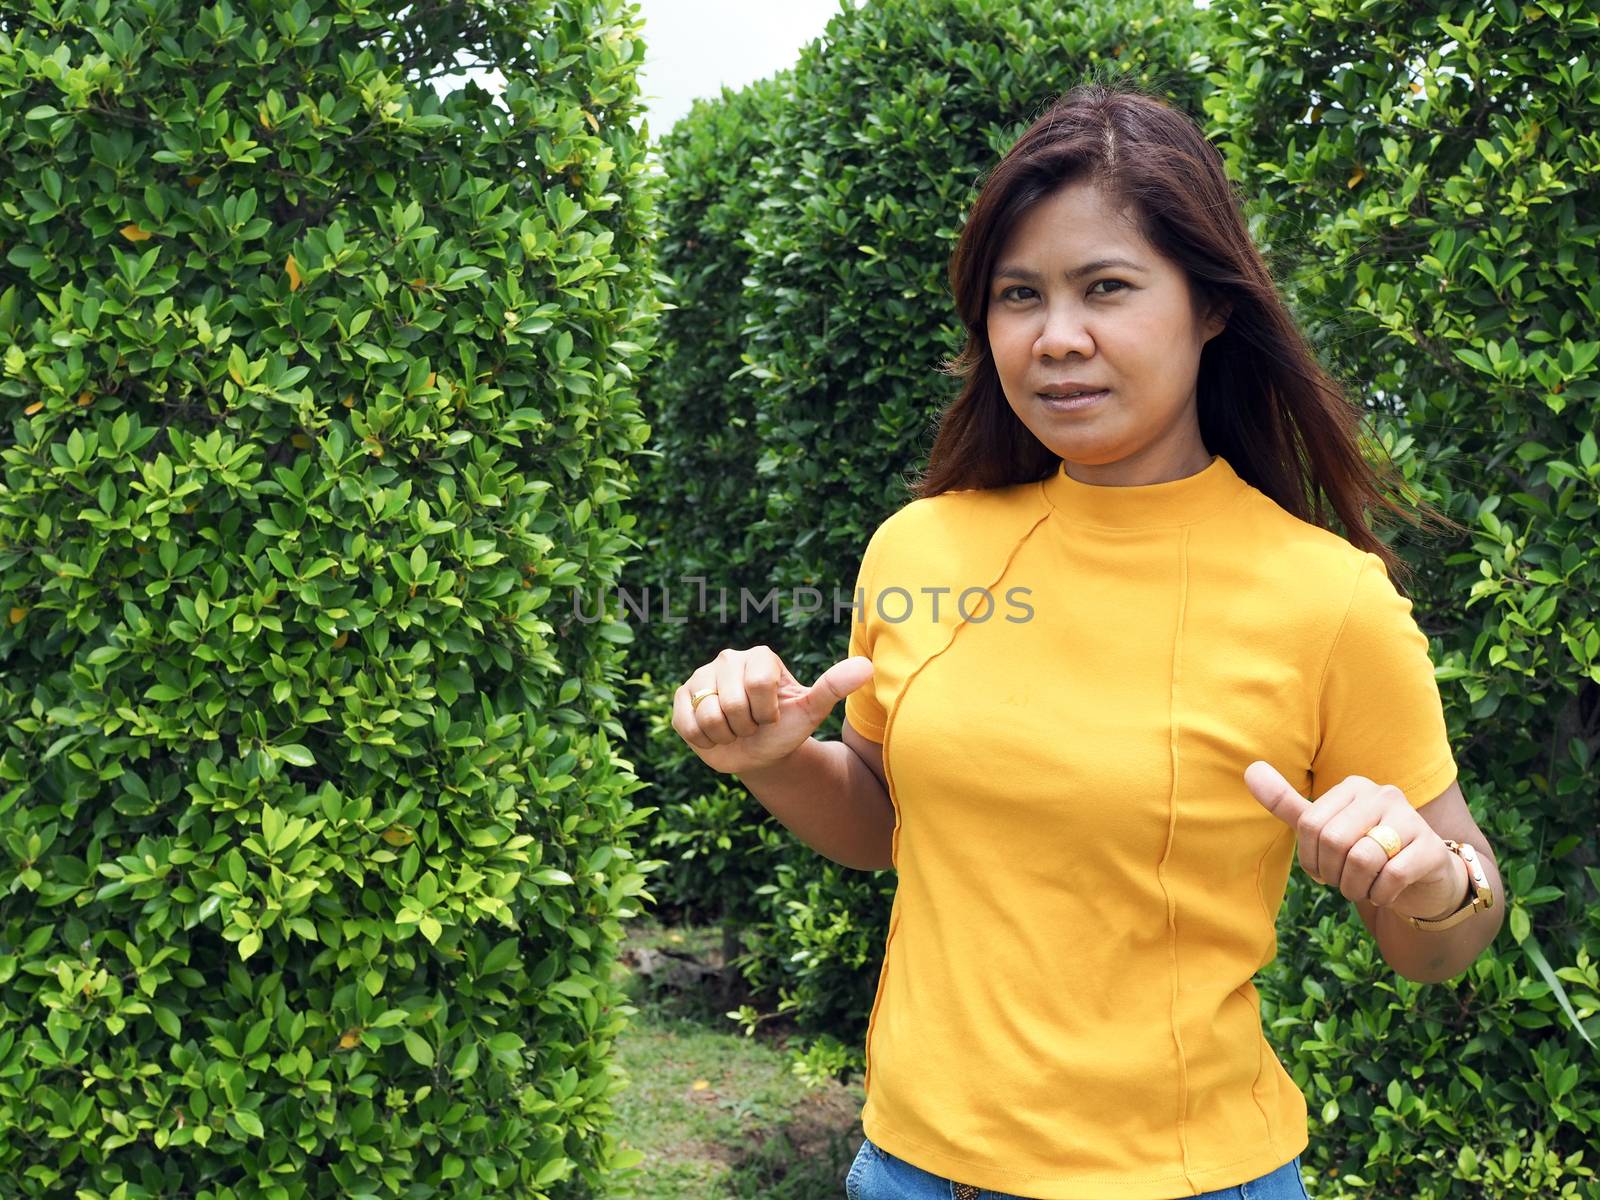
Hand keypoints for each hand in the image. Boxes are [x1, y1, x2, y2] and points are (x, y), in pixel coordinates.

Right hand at [671, 646, 873, 776]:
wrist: (759, 752)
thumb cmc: (787, 728)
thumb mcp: (811, 711)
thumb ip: (834, 686)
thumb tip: (867, 666)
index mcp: (760, 656)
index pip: (759, 686)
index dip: (768, 712)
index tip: (773, 715)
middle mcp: (727, 659)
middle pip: (732, 704)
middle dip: (747, 726)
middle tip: (752, 725)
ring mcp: (700, 677)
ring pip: (709, 716)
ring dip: (726, 735)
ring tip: (735, 729)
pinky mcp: (681, 698)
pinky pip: (687, 724)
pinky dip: (704, 739)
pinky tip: (714, 733)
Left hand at [1243, 762, 1466, 921]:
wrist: (1422, 879)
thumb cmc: (1364, 850)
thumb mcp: (1323, 828)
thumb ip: (1287, 803)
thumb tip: (1250, 770)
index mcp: (1353, 787)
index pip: (1310, 825)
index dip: (1310, 858)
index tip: (1323, 868)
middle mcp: (1383, 795)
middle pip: (1333, 841)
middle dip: (1332, 873)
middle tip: (1344, 881)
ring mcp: (1411, 819)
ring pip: (1362, 859)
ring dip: (1355, 886)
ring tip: (1363, 887)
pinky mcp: (1432, 849)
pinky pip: (1392, 876)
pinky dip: (1380, 894)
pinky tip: (1386, 893)